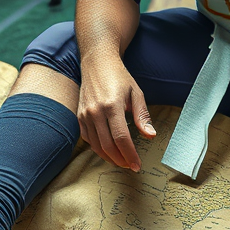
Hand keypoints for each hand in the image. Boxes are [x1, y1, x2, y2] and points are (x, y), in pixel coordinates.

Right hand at [78, 53, 155, 171]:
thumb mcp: (136, 93)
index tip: (137, 165)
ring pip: (96, 146)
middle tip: (131, 166)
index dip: (130, 155)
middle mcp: (95, 112)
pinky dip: (98, 148)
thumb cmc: (119, 77)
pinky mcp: (79, 116)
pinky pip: (88, 139)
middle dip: (121, 160)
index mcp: (112, 105)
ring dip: (109, 157)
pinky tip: (109, 151)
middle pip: (108, 145)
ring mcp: (85, 115)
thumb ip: (142, 115)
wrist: (97, 63)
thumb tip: (151, 135)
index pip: (121, 138)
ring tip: (122, 161)